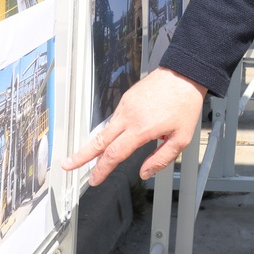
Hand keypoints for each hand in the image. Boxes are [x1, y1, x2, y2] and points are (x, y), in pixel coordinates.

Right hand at [60, 67, 206, 183]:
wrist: (184, 73)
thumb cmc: (185, 103)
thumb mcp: (182, 138)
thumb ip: (162, 158)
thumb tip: (145, 173)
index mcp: (141, 128)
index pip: (114, 154)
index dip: (101, 169)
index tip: (94, 180)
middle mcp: (129, 115)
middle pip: (99, 140)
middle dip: (81, 155)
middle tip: (67, 166)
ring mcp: (126, 105)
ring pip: (105, 129)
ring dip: (94, 145)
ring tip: (85, 157)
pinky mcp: (126, 97)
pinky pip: (114, 118)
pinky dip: (108, 131)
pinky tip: (109, 140)